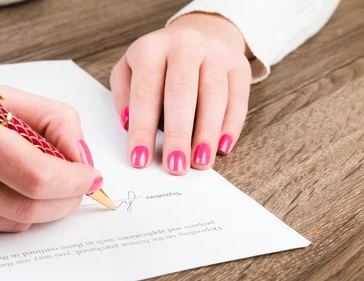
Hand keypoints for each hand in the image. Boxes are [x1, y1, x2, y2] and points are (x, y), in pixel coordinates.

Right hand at [0, 70, 101, 230]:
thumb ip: (43, 118)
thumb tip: (81, 158)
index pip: (33, 167)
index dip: (72, 179)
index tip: (89, 176)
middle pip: (25, 203)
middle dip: (64, 201)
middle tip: (77, 190)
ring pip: (9, 221)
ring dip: (41, 210)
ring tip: (47, 190)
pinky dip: (8, 213)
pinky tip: (5, 193)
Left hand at [110, 12, 250, 173]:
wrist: (199, 31)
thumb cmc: (158, 62)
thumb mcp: (129, 69)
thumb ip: (123, 96)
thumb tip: (128, 124)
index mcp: (151, 48)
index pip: (145, 93)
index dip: (142, 129)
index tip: (140, 159)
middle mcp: (185, 45)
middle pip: (182, 92)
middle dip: (178, 134)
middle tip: (175, 166)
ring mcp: (216, 53)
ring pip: (214, 95)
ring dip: (207, 133)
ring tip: (200, 162)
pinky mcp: (239, 65)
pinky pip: (238, 97)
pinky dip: (231, 125)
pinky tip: (222, 147)